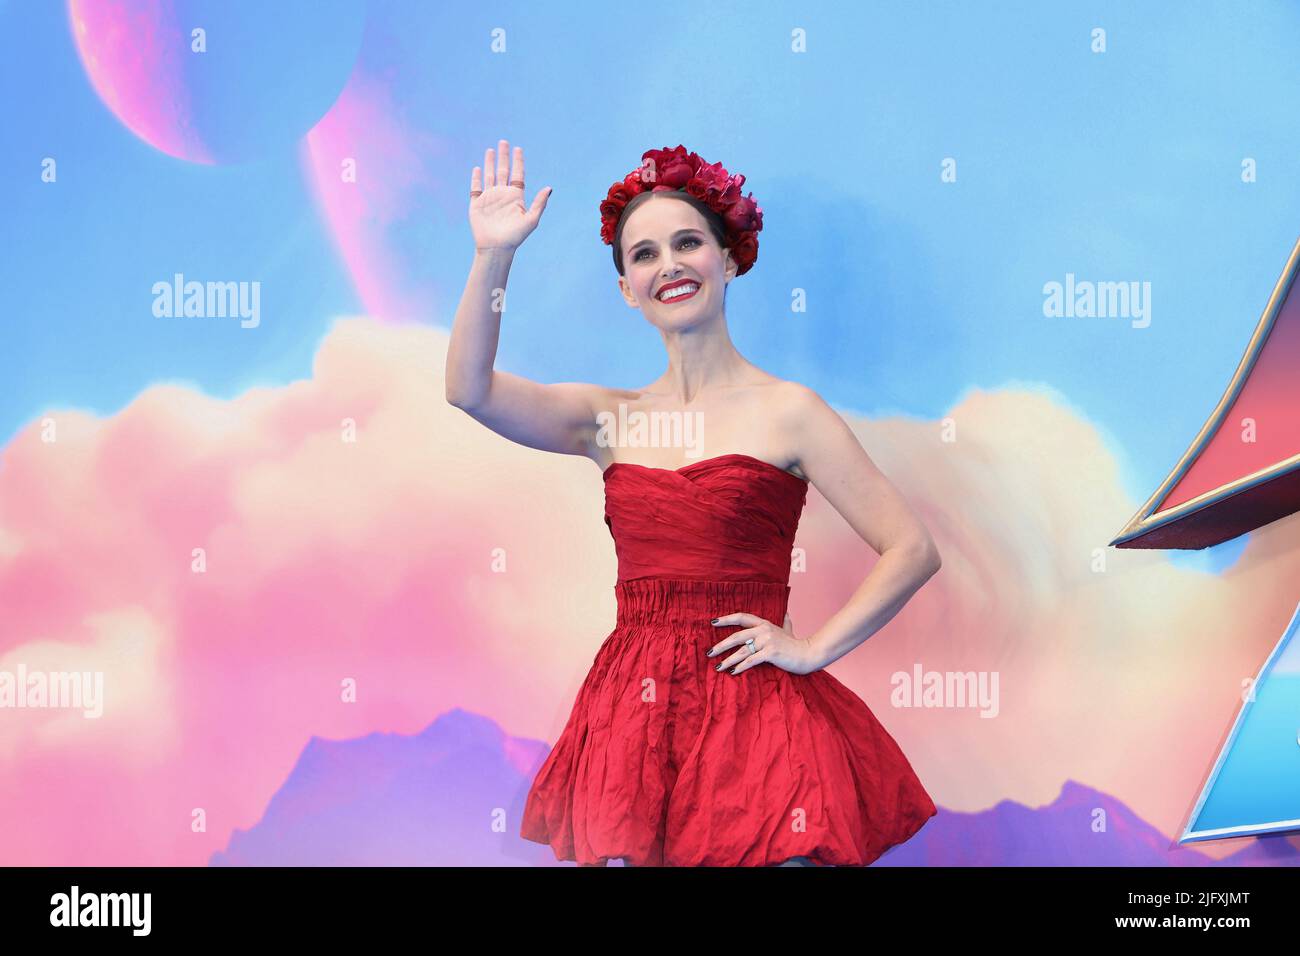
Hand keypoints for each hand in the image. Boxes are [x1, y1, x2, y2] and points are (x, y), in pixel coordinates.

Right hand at [469, 139, 551, 252]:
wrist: (496, 248)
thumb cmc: (515, 237)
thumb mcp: (531, 220)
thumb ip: (539, 203)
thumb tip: (550, 188)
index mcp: (516, 197)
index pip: (518, 175)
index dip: (518, 161)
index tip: (518, 148)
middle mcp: (503, 195)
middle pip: (504, 171)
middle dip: (504, 157)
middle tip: (504, 142)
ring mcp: (489, 199)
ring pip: (489, 176)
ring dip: (489, 163)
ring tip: (490, 150)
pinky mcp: (477, 204)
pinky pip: (476, 188)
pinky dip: (476, 178)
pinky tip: (477, 168)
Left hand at [706, 610, 822, 676]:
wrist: (808, 654)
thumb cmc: (796, 644)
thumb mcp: (789, 629)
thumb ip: (785, 621)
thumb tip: (787, 612)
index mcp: (764, 623)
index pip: (741, 617)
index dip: (726, 619)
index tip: (712, 622)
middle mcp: (764, 630)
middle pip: (736, 636)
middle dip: (721, 645)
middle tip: (709, 653)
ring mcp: (767, 641)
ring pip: (742, 651)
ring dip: (728, 660)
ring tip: (718, 667)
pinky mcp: (770, 653)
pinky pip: (751, 661)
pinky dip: (741, 667)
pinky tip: (733, 672)